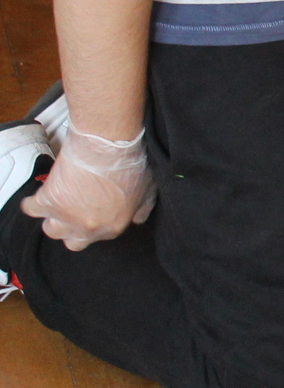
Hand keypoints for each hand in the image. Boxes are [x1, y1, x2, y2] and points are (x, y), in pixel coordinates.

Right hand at [21, 126, 156, 250]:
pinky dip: (34, 202)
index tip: (92, 213)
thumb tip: (138, 219)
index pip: (97, 237)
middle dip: (72, 229)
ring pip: (51, 229)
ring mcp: (66, 217)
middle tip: (75, 212)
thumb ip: (142, 209)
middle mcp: (87, 228)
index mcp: (112, 228)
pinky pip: (31, 209)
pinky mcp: (47, 201)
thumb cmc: (131, 164)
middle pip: (72, 242)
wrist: (108, 145)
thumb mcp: (148, 190)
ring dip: (54, 218)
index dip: (94, 224)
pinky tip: (42, 194)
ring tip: (59, 204)